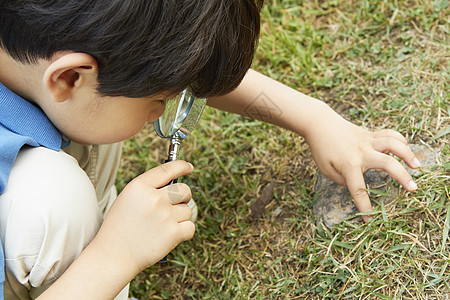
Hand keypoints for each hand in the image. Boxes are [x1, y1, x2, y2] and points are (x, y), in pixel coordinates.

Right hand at [96, 160, 194, 272]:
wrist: (113, 255)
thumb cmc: (119, 227)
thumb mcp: (127, 199)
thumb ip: (148, 189)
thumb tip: (174, 183)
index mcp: (139, 186)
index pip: (167, 169)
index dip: (182, 166)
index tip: (189, 167)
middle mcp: (154, 198)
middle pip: (184, 190)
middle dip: (183, 197)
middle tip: (173, 206)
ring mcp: (164, 216)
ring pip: (187, 210)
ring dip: (179, 218)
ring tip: (162, 226)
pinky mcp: (173, 233)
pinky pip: (190, 227)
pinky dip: (184, 232)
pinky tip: (170, 235)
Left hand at [305, 105, 419, 220]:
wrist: (320, 124)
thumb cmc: (322, 149)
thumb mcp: (326, 169)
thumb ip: (343, 180)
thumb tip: (358, 186)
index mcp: (348, 164)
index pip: (359, 189)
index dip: (365, 207)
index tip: (370, 220)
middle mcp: (362, 152)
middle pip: (387, 163)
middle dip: (402, 177)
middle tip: (413, 189)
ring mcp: (368, 141)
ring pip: (393, 143)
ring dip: (408, 154)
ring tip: (417, 166)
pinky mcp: (371, 134)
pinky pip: (389, 134)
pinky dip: (400, 140)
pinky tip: (406, 150)